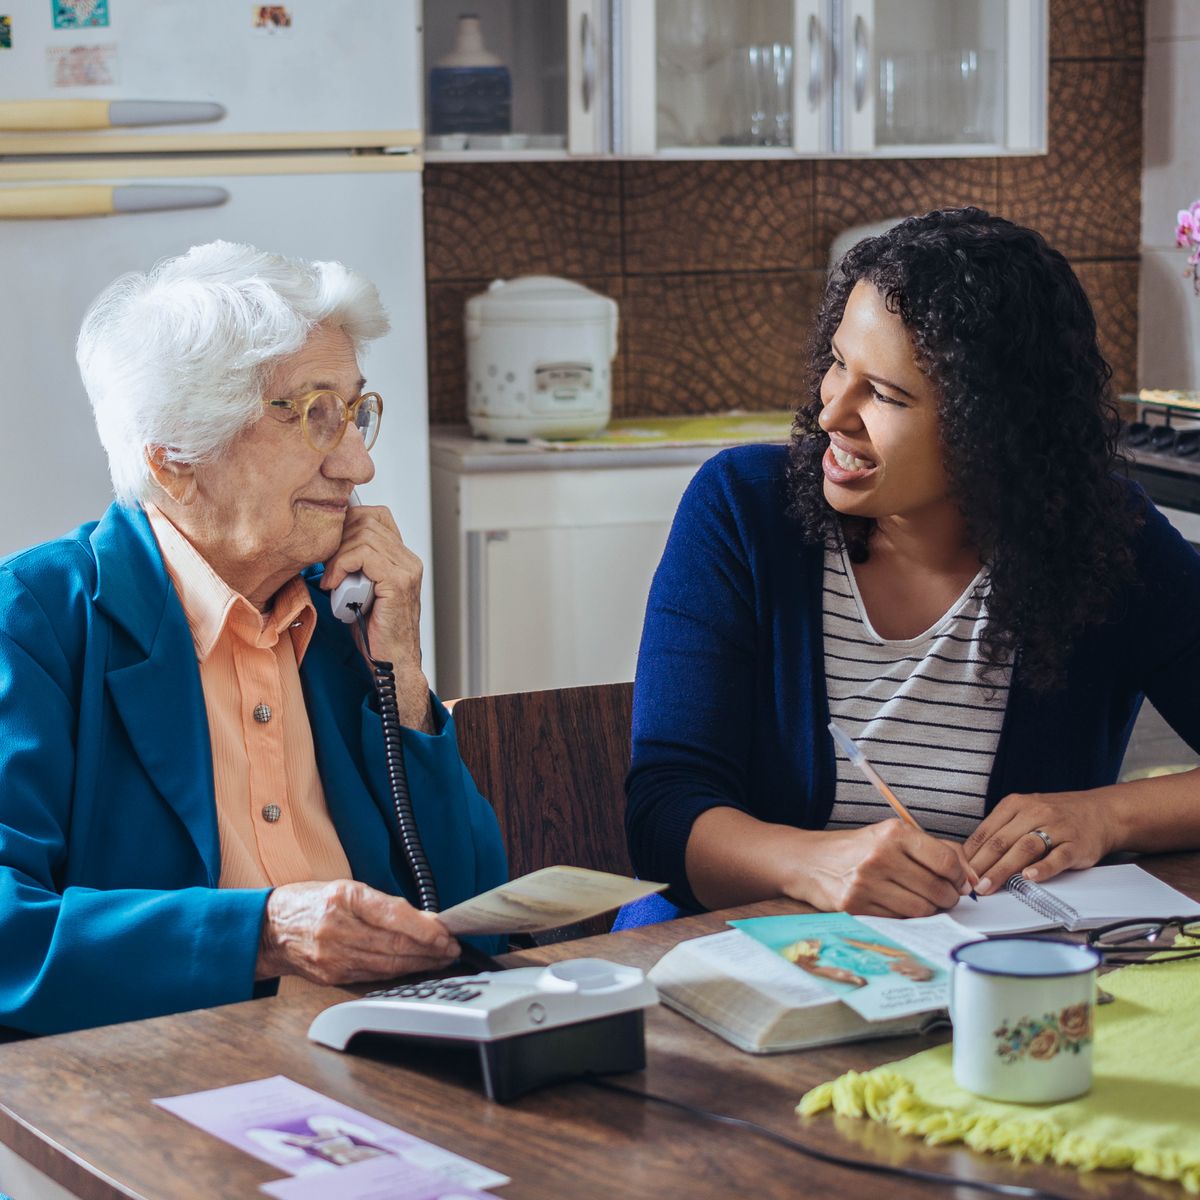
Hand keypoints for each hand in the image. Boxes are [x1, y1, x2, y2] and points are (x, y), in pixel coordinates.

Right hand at [256, 880, 458, 984]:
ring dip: (419, 964)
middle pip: (394, 944)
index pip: (394, 916)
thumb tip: (424, 920)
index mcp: (343, 898)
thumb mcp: (347, 888)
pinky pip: (373, 976)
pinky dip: (398, 972)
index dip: (425, 928)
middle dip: (429, 949)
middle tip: (451, 948)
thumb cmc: (311, 902)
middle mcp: (338, 929)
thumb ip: (385, 905)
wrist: (271, 929)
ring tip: (440, 959)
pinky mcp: (332, 977)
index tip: (446, 933)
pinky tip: (414, 968)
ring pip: (387, 964)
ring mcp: (333, 956)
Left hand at [322, 502, 430, 728]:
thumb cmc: (373, 633)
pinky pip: (364, 555)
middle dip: (338, 538)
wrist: (391, 664)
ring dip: (337, 555)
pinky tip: (334, 584)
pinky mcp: (398, 582)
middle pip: (367, 520)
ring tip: (331, 579)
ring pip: (363, 534)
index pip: (376, 516)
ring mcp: (407, 569)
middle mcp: (409, 560)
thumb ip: (353, 565)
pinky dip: (341, 566)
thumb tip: (325, 542)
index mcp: (403, 558)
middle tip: (325, 565)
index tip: (328, 546)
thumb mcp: (359, 589)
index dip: (348, 523)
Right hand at [789, 819, 973, 916]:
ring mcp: (866, 883)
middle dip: (947, 898)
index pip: (945, 860)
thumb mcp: (893, 836)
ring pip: (921, 909)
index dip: (960, 876)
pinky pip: (899, 920)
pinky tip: (897, 906)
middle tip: (943, 896)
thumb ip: (935, 850)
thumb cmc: (858, 849)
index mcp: (893, 833)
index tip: (960, 882)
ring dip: (929, 910)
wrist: (811, 861)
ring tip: (921, 901)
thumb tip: (971, 877)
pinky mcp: (856, 906)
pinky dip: (906, 917)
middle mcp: (880, 856)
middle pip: (937, 889)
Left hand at [963, 791, 1118, 893]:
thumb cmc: (1056, 816)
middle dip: (982, 865)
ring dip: (1004, 869)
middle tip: (969, 884)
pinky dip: (1043, 868)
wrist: (1101, 812)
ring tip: (990, 886)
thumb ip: (1002, 830)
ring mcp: (1056, 828)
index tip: (959, 870)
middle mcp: (1034, 813)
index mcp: (1016, 805)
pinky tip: (1029, 878)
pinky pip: (1057, 857)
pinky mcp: (1076, 845)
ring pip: (1025, 848)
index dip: (971, 852)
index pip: (987, 830)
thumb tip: (973, 856)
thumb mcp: (1025, 813)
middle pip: (1002, 840)